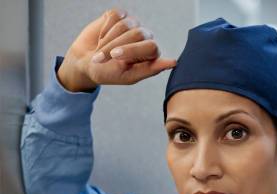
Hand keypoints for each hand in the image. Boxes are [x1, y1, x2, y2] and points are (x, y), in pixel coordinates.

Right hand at [57, 8, 176, 91]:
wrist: (84, 62)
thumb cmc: (108, 73)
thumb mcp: (128, 76)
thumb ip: (151, 69)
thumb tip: (174, 62)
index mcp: (151, 54)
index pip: (152, 46)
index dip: (133, 51)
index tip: (115, 57)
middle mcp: (145, 37)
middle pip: (138, 34)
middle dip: (116, 47)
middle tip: (101, 58)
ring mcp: (132, 25)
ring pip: (125, 25)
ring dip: (107, 40)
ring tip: (99, 51)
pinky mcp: (119, 15)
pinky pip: (114, 15)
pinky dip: (104, 28)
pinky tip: (101, 38)